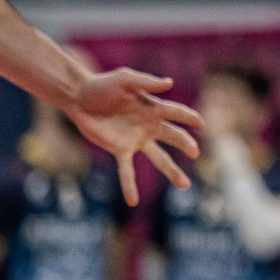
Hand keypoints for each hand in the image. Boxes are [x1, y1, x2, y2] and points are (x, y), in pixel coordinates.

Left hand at [66, 69, 202, 205]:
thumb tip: (169, 83)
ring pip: (159, 158)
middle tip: (195, 153)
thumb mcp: (124, 79)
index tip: (201, 123)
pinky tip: (133, 201)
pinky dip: (130, 186)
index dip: (188, 117)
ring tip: (184, 185)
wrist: (79, 98)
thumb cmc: (103, 85)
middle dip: (185, 144)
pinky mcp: (119, 150)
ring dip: (171, 171)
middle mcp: (149, 126)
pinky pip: (127, 170)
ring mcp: (136, 140)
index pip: (175, 113)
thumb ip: (146, 82)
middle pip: (172, 137)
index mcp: (153, 107)